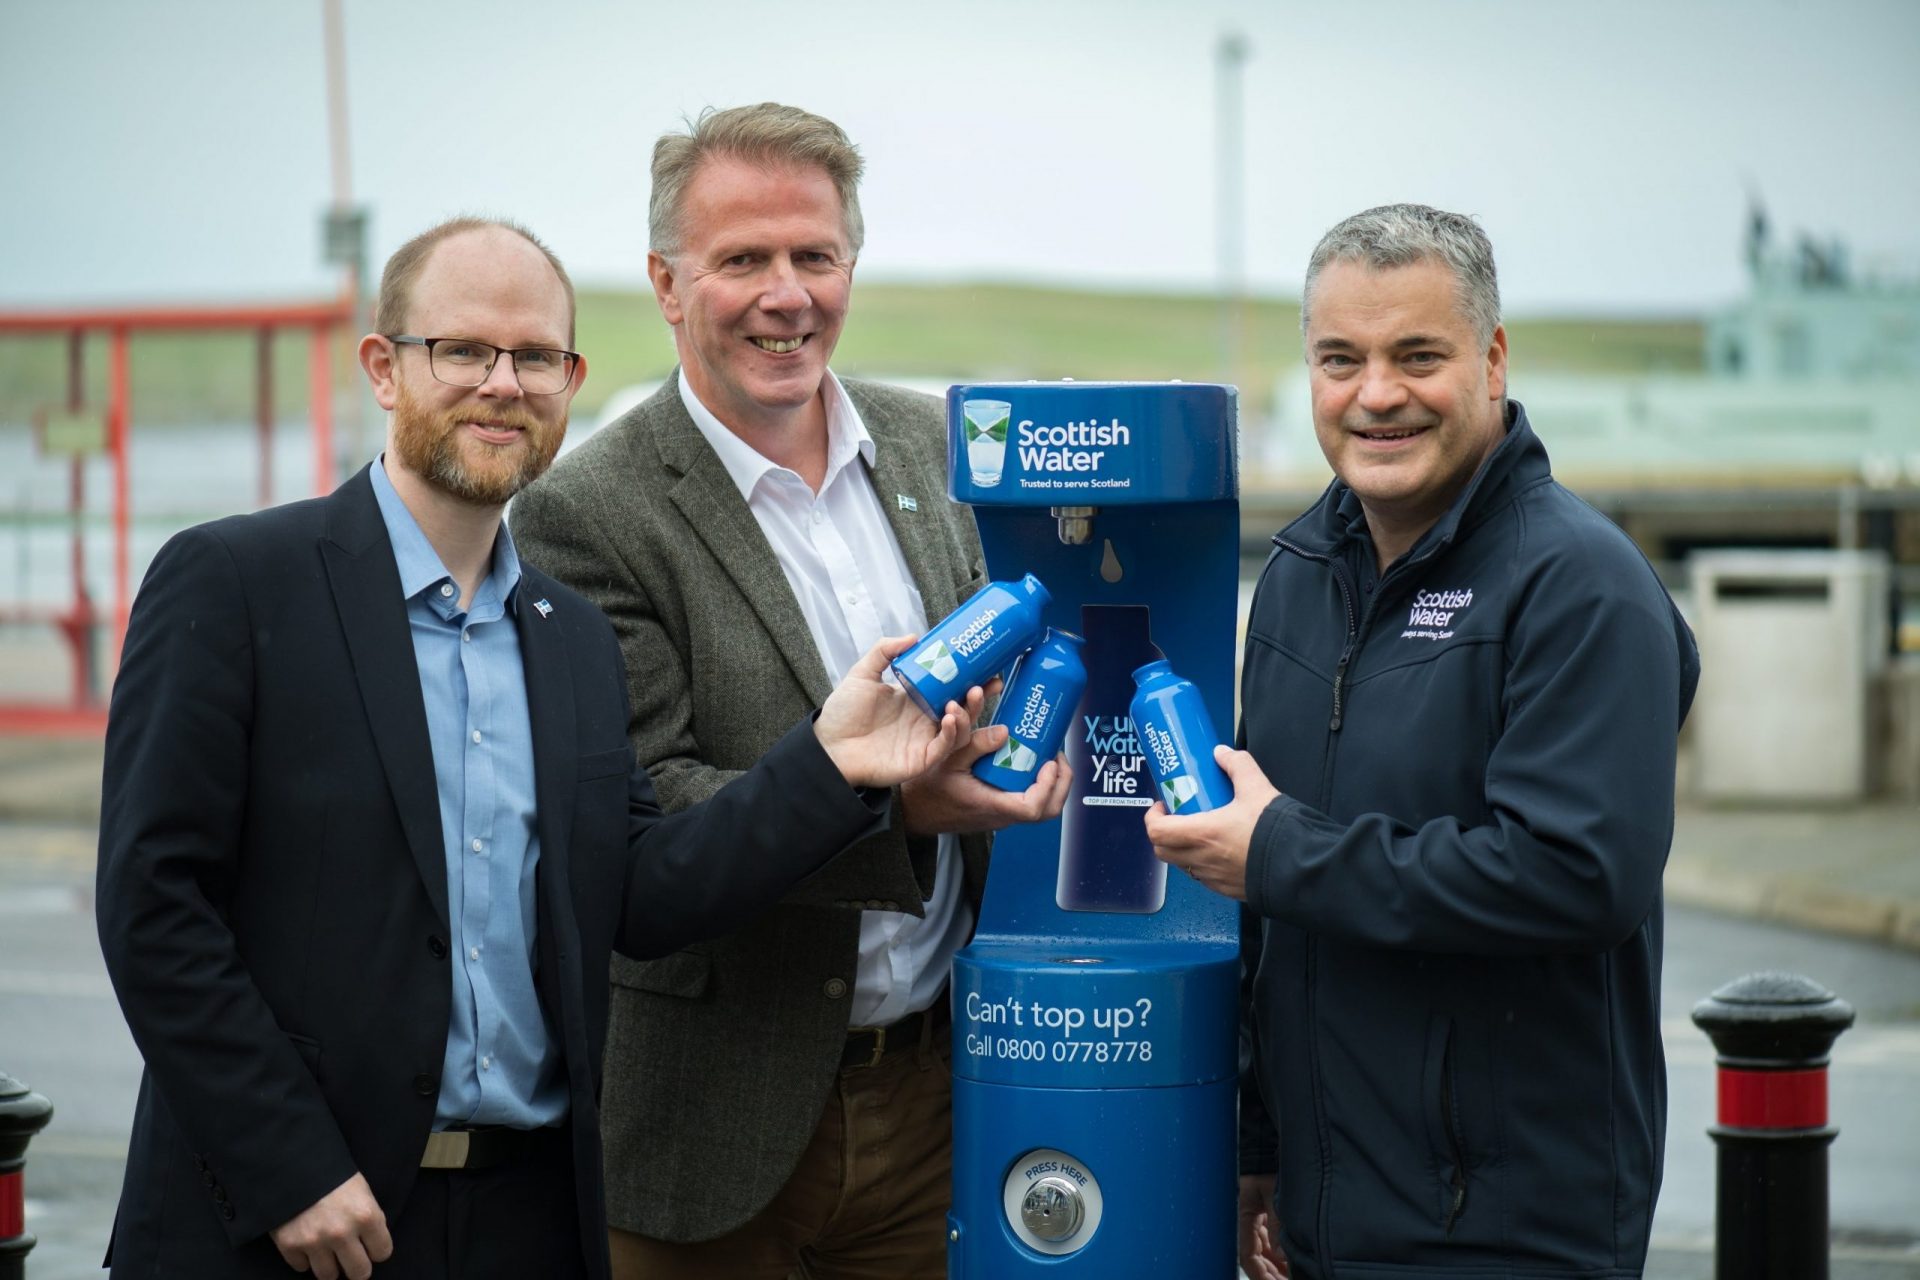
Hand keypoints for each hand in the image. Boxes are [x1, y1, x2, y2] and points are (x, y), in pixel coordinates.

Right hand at [269, 1173, 390, 1279]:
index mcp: (366, 1215)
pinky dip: (305, 1259)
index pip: (382, 1253)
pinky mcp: (290, 1246)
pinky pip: (302, 1268)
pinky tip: (307, 1244)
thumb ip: (369, 1219)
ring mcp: (315, 1242)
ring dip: (331, 1267)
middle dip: (358, 1268)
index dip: (377, 1249)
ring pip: (330, 1276)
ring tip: (329, 1254)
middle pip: (360, 1273)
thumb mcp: (361, 1190)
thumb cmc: (331, 1173)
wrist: (291, 1162)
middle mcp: (342, 1233)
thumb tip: (372, 1245)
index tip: (371, 1246)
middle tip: (352, 1259)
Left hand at [815, 635, 977, 787]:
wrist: (829, 746)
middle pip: (963, 709)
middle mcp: (925, 720)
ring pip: (959, 730)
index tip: (988, 667)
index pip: (951, 688)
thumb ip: (885, 651)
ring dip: (966, 714)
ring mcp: (925, 740)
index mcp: (917, 700)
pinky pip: (943, 748)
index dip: (971, 680)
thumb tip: (913, 637)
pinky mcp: (920, 759)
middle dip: (979, 698)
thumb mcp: (863, 674)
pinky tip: (949, 718)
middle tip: (988, 684)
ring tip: (960, 701)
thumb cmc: (843, 713)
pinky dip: (950, 733)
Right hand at [900, 718, 1072, 834]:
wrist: (915, 812)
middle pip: (1047, 812)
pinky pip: (1029, 802)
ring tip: (1049, 757)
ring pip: (1042, 809)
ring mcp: (1003, 816)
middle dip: (1061, 784)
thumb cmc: (928, 788)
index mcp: (990, 804)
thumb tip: (1005, 730)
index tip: (1049, 762)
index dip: (1048, 786)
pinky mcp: (1001, 811)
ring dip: (1053, 785)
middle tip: (1058, 756)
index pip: (1032, 808)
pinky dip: (1039, 785)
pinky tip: (1031, 763)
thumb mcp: (947, 758)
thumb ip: (975, 743)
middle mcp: (1001, 815)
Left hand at [1142, 746, 1278, 900]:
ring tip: (1200, 830)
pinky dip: (1202, 862)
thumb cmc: (1275, 833)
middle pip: (1163, 851)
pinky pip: (1203, 877)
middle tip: (1177, 816)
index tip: (1163, 805)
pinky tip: (1220, 848)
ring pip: (1182, 865)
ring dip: (1182, 848)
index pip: (1157, 831)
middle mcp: (1202, 860)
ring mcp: (1213, 878)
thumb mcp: (1257, 788)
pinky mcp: (1227, 889)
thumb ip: (1237, 765)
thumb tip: (1223, 754)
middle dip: (1163, 832)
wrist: (1300, 869)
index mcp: (1202, 835)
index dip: (1153, 817)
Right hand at [1238, 1173, 1288, 1279]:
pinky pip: (1270, 1242)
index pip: (1247, 1256)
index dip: (1259, 1275)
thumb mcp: (1271, 1192)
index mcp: (1244, 1217)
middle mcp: (1248, 1222)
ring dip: (1274, 1268)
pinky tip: (1290, 1265)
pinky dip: (1279, 1256)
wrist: (1264, 1144)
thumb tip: (1282, 1254)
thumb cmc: (1264, 1163)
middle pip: (1256, 1259)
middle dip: (1268, 1275)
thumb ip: (1277, 1223)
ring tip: (1289, 1277)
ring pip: (1264, 1253)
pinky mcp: (1265, 1215)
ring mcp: (1256, 1220)